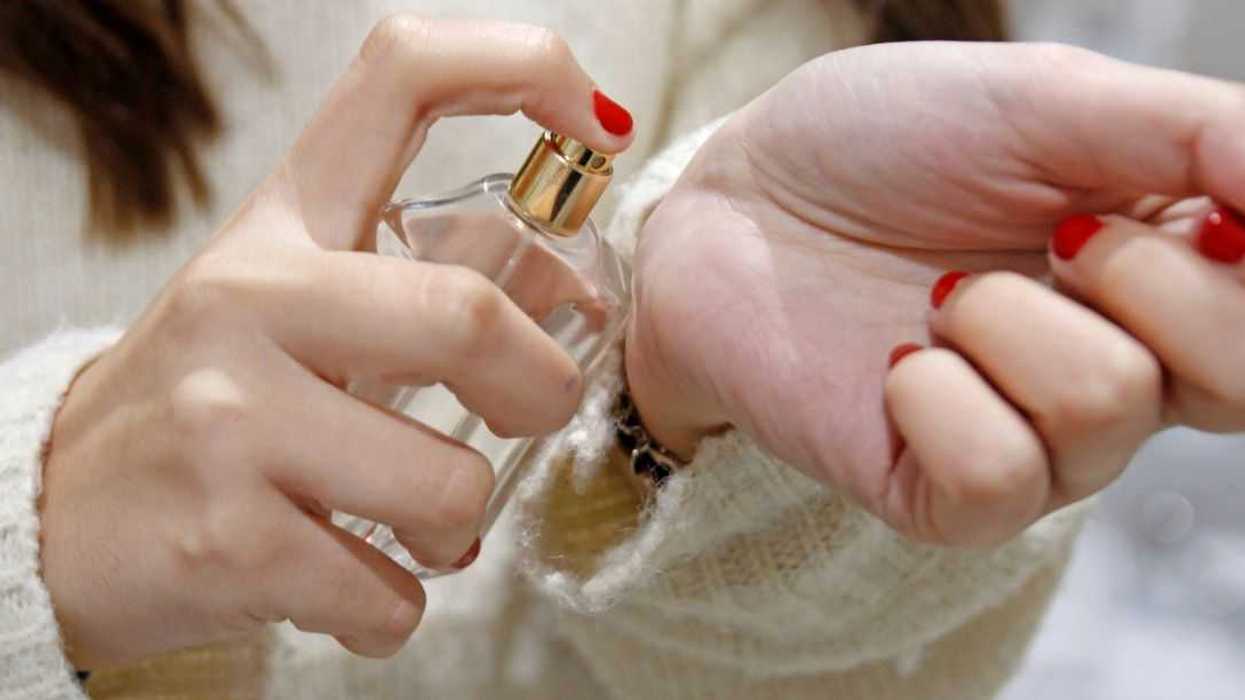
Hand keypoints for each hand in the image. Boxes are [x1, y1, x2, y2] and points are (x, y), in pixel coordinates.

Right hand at [39, 16, 631, 667]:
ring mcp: (230, 419)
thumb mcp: (298, 312)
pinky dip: (399, 606)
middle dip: (544, 387)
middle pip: (468, 317)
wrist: (56, 510)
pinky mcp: (226, 539)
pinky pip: (390, 594)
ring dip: (459, 523)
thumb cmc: (210, 402)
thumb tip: (572, 287)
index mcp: (282, 225)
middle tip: (534, 413)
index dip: (522, 69)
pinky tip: (359, 584)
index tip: (596, 128)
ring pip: (448, 484)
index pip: (402, 80)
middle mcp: (251, 299)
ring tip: (416, 525)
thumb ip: (426, 286)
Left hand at [626, 42, 1244, 544]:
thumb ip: (1197, 135)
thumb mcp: (1046, 103)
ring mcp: (1034, 444)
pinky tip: (892, 362)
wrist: (734, 203)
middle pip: (1239, 379)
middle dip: (1143, 277)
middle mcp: (1121, 372)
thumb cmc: (880, 143)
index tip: (1188, 208)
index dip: (1240, 267)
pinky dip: (935, 395)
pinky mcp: (942, 498)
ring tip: (937, 293)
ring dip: (1004, 317)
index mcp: (1168, 276)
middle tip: (1053, 236)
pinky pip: (994, 473)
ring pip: (1103, 408)